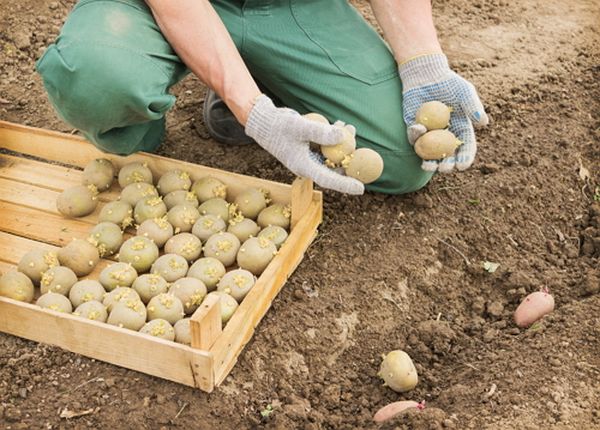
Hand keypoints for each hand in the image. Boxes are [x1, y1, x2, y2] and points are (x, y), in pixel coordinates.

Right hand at [245, 95, 363, 194]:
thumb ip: (320, 132)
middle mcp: (308, 165)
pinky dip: (335, 138)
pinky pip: (327, 147)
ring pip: (332, 156)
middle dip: (349, 161)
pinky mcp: (310, 148)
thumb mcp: (299, 127)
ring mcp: (309, 157)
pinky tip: (340, 125)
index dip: (346, 185)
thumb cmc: (278, 126)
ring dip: (344, 145)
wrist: (264, 122)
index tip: (362, 188)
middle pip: (334, 170)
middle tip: (363, 153)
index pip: (328, 180)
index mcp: (304, 167)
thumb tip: (342, 136)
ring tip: (351, 128)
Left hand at [399, 53, 488, 172]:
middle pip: (447, 155)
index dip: (465, 158)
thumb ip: (474, 107)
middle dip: (447, 165)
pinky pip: (414, 138)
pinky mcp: (414, 128)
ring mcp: (429, 134)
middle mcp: (445, 135)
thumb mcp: (465, 92)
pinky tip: (420, 132)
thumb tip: (484, 123)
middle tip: (445, 168)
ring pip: (429, 153)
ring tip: (428, 166)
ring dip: (429, 162)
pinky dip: (416, 138)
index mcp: (461, 129)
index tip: (462, 166)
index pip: (465, 147)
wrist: (426, 75)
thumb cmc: (449, 83)